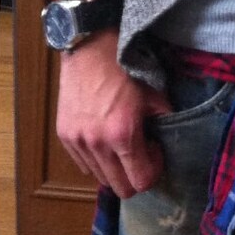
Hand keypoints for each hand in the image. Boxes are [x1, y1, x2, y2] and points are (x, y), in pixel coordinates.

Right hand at [55, 29, 172, 199]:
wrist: (89, 46)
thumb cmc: (124, 66)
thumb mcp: (153, 91)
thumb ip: (164, 119)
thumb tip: (169, 139)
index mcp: (122, 134)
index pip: (140, 182)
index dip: (153, 172)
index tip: (155, 151)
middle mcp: (97, 144)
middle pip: (119, 188)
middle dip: (135, 174)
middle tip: (142, 150)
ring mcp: (77, 142)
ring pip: (100, 178)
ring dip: (115, 167)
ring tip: (122, 142)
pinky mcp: (64, 136)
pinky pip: (83, 164)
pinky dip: (97, 159)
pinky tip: (104, 136)